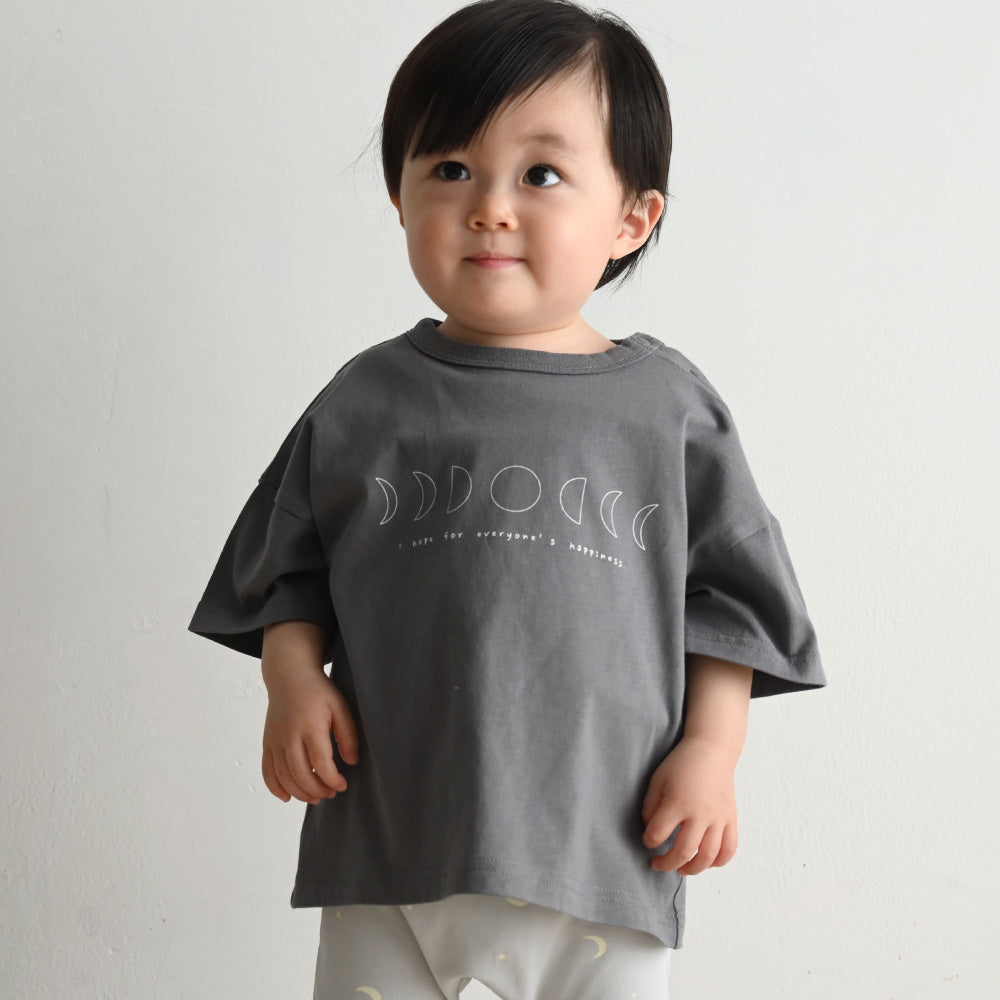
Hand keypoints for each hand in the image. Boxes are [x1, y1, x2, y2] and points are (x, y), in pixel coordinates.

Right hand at [261, 668, 359, 804]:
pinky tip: (287, 797)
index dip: (331, 779)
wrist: (289, 676)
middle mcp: (289, 734)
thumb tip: (352, 761)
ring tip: (316, 796)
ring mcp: (275, 740)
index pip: (320, 761)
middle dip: (317, 790)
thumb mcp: (340, 706)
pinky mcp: (267, 742)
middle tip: (331, 793)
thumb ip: (348, 734)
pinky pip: (267, 771)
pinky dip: (275, 788)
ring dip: (299, 793)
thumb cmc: (318, 691)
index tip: (342, 785)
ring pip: (283, 776)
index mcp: (310, 725)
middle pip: (300, 773)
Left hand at [640, 735, 738, 875]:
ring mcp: (718, 818)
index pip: (658, 834)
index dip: (648, 841)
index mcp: (678, 802)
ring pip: (708, 856)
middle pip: (683, 851)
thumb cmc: (681, 764)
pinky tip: (707, 862)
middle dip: (667, 863)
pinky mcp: (731, 819)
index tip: (647, 841)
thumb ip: (650, 806)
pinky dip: (719, 861)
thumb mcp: (658, 780)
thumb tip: (651, 830)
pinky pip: (730, 848)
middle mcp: (700, 813)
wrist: (712, 750)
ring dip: (693, 868)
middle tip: (658, 864)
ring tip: (681, 869)